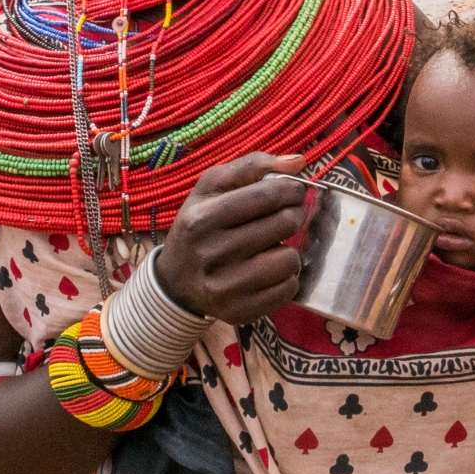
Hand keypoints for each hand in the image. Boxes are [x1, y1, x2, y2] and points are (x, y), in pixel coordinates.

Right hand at [154, 153, 309, 324]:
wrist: (175, 281)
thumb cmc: (200, 224)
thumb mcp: (212, 187)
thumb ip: (253, 166)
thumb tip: (299, 161)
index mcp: (202, 217)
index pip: (269, 194)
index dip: (292, 189)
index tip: (294, 191)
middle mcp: (211, 253)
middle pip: (285, 223)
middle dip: (294, 214)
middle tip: (287, 216)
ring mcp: (224, 287)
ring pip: (290, 260)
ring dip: (289, 250)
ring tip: (272, 246)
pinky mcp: (239, 312)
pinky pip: (288, 289)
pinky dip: (286, 277)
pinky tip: (269, 270)